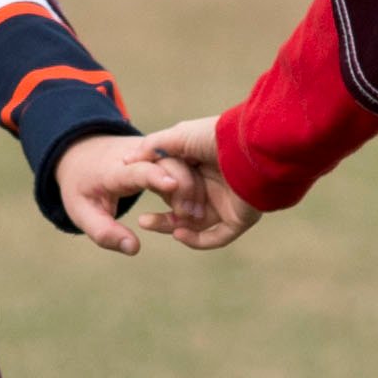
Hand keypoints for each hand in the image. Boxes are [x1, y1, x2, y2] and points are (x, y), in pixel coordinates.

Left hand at [46, 129, 191, 256]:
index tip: (172, 186)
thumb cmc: (83, 187)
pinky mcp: (164, 156)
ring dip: (194, 189)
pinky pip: (186, 167)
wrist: (85, 154)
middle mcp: (138, 154)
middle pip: (169, 163)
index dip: (155, 176)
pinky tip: (197, 209)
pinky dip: (194, 187)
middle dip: (185, 187)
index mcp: (114, 169)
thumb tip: (133, 248)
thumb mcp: (81, 212)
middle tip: (192, 217)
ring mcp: (154, 153)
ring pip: (183, 163)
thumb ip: (104, 232)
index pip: (137, 169)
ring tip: (198, 217)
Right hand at [138, 116, 261, 250]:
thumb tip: (127, 160)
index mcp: (201, 165)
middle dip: (162, 217)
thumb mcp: (176, 137)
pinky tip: (178, 233)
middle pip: (182, 208)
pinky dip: (196, 239)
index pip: (174, 185)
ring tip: (150, 224)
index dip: (157, 191)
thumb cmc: (214, 138)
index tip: (138, 193)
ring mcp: (227, 203)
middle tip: (143, 220)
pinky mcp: (239, 219)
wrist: (250, 151)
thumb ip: (151, 147)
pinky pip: (216, 237)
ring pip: (195, 224)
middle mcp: (214, 185)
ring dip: (172, 226)